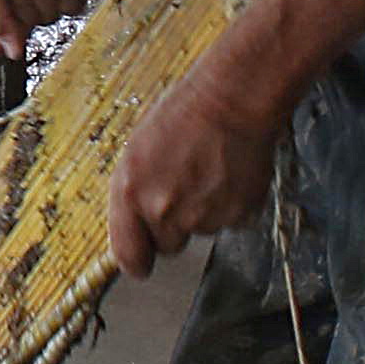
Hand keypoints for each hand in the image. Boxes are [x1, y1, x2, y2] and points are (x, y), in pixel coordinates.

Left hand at [107, 58, 281, 277]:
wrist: (233, 100)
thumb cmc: (183, 116)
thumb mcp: (137, 152)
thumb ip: (132, 196)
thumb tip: (133, 229)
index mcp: (130, 193)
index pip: (128, 255)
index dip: (137, 261)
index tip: (142, 263)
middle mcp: (163, 210)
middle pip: (167, 246)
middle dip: (174, 227)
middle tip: (184, 189)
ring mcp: (202, 216)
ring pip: (200, 232)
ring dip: (203, 211)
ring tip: (207, 171)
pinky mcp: (236, 215)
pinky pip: (230, 223)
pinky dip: (230, 205)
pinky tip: (227, 174)